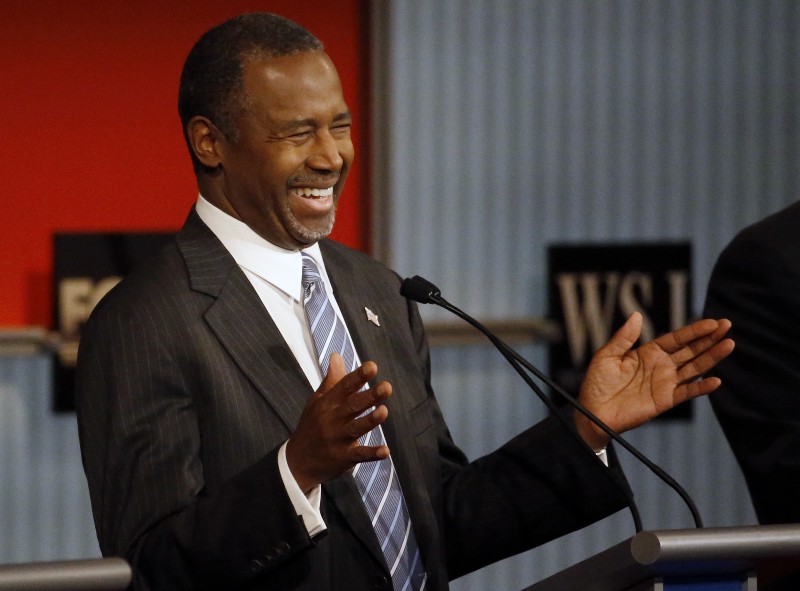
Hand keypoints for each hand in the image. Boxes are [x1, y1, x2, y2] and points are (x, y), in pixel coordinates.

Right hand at [286, 353, 391, 493]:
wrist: (297, 462)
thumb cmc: (311, 426)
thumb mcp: (317, 401)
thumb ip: (332, 380)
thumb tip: (336, 355)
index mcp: (328, 403)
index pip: (345, 387)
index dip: (359, 376)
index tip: (372, 366)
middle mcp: (332, 419)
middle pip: (352, 406)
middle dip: (369, 396)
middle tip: (386, 387)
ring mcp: (337, 439)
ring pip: (356, 428)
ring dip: (370, 421)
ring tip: (384, 411)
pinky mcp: (343, 458)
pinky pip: (359, 455)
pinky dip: (372, 453)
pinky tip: (385, 451)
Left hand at [575, 312, 733, 449]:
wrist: (593, 412)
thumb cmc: (596, 383)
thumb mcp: (606, 355)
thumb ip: (623, 337)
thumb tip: (637, 314)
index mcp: (648, 352)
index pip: (677, 338)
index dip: (694, 330)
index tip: (713, 321)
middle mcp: (661, 366)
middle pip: (691, 350)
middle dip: (709, 338)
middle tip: (728, 325)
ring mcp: (665, 383)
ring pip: (694, 367)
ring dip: (712, 357)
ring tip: (729, 344)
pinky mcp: (666, 400)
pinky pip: (687, 392)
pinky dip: (702, 387)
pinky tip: (716, 380)